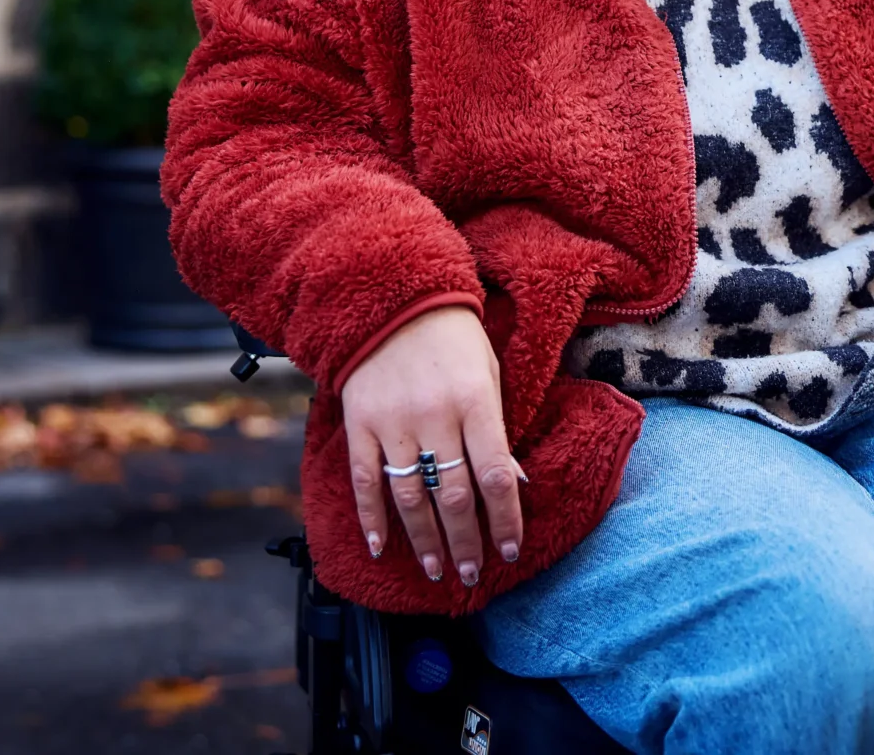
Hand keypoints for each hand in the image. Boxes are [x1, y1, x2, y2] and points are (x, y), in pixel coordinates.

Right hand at [339, 305, 524, 585]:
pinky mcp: (360, 424)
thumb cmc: (454, 338)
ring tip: (435, 570)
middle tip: (473, 574)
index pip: (496, 475)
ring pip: (410, 497)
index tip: (510, 550)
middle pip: (453, 495)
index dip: (504, 519)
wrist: (395, 299)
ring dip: (423, 540)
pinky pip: (364, 480)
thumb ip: (498, 429)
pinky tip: (379, 546)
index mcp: (476, 402)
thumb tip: (513, 484)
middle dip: (465, 542)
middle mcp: (435, 417)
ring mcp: (393, 423)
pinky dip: (371, 517)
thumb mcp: (489, 374)